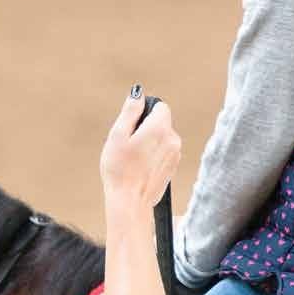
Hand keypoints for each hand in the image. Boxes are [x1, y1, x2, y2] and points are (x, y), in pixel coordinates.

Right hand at [100, 90, 181, 206]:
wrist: (129, 201)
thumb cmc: (119, 169)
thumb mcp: (117, 135)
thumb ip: (130, 111)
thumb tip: (138, 93)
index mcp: (160, 128)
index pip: (160, 106)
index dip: (144, 113)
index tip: (132, 127)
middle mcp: (173, 139)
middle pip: (161, 122)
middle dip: (146, 128)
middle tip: (129, 145)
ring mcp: (175, 154)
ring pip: (163, 138)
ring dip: (150, 142)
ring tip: (134, 158)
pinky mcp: (173, 167)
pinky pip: (164, 152)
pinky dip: (154, 155)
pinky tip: (141, 167)